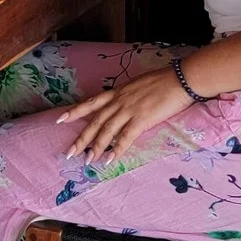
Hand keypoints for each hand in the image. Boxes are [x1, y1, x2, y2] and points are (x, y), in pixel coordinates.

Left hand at [57, 66, 196, 162]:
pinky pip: (125, 138)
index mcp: (118, 92)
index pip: (91, 103)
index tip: (60, 119)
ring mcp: (129, 111)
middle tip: (69, 153)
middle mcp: (119, 101)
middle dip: (81, 139)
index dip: (75, 111)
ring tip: (87, 161)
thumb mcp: (138, 84)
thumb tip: (122, 104)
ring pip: (106, 131)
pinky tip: (109, 160)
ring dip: (96, 148)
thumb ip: (127, 95)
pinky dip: (116, 150)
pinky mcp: (141, 120)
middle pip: (95, 122)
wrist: (180, 79)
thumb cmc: (163, 80)